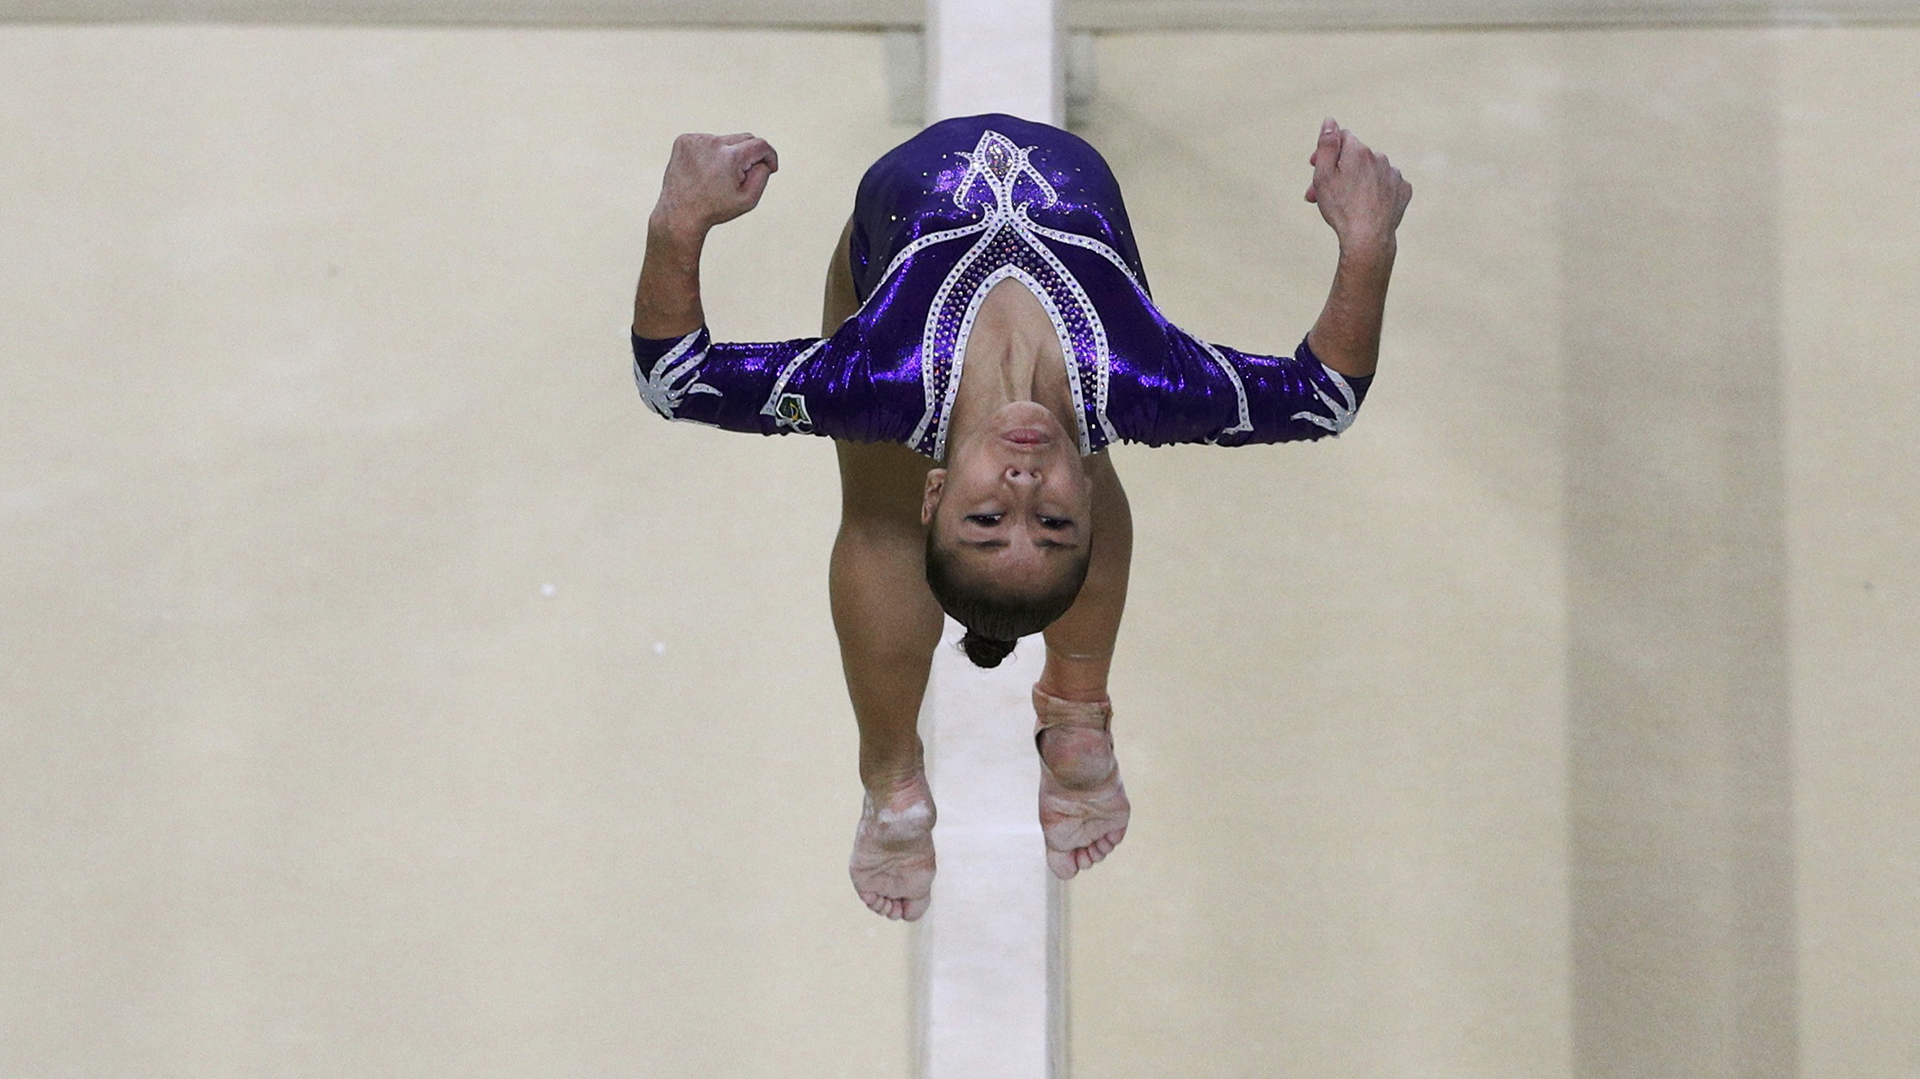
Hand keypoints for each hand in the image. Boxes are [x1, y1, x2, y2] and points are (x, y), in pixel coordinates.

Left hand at [650, 132, 779, 238]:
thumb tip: (764, 158)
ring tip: (715, 177)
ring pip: (725, 140)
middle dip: (748, 156)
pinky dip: (710, 153)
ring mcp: (695, 140)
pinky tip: (703, 171)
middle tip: (740, 177)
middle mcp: (712, 143)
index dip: (770, 156)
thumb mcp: (749, 199)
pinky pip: (707, 141)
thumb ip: (763, 175)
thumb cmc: (716, 209)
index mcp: (730, 157)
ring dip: (727, 154)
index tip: (770, 167)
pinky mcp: (683, 140)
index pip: (760, 145)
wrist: (680, 214)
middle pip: (744, 138)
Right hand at [1304, 118, 1411, 256]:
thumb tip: (1330, 120)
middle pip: (1355, 157)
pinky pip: (1387, 184)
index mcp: (1358, 150)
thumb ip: (1327, 145)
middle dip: (1339, 171)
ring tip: (1346, 203)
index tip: (1315, 166)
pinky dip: (1376, 191)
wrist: (1368, 238)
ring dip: (1358, 181)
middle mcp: (1379, 157)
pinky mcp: (1403, 190)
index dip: (1327, 151)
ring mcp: (1394, 174)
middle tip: (1322, 194)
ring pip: (1371, 171)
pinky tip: (1367, 206)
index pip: (1342, 137)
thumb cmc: (1341, 208)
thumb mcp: (1323, 175)